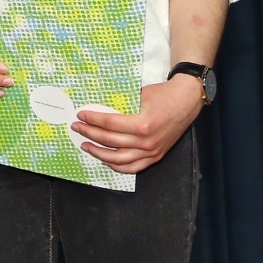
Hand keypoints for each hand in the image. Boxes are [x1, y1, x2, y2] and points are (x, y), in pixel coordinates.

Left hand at [70, 77, 203, 173]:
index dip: (92, 119)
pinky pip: (133, 168)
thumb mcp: (139, 95)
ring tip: (85, 145)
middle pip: (110, 141)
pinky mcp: (155, 157)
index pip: (109, 124)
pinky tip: (104, 160)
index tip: (80, 115)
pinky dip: (116, 166)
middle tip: (77, 127)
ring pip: (118, 159)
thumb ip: (120, 104)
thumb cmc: (162, 95)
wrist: (185, 102)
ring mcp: (151, 152)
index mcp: (142, 124)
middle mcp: (146, 142)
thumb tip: (96, 108)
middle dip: (90, 133)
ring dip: (98, 153)